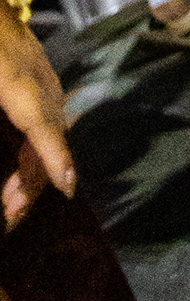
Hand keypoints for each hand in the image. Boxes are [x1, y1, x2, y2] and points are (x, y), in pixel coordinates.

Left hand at [0, 12, 73, 228]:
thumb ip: (18, 123)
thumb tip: (39, 141)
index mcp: (21, 85)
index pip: (46, 130)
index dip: (57, 162)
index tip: (68, 190)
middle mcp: (41, 85)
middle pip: (49, 141)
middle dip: (34, 183)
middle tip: (10, 218)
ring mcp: (42, 82)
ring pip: (47, 135)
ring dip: (32, 172)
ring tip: (11, 205)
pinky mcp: (36, 81)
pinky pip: (42, 124)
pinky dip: (33, 153)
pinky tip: (17, 171)